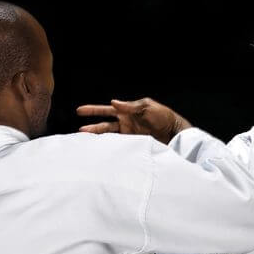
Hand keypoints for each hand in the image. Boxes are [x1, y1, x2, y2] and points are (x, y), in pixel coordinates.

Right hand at [76, 98, 191, 143]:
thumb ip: (131, 107)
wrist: (174, 132)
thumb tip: (114, 102)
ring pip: (110, 136)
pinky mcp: (134, 144)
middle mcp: (126, 122)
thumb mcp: (148, 107)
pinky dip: (112, 148)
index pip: (106, 110)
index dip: (93, 110)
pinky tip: (104, 151)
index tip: (79, 111)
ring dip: (100, 139)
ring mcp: (129, 134)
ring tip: (88, 142)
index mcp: (127, 111)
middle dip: (93, 128)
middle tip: (80, 131)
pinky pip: (120, 146)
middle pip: (105, 125)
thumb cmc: (163, 116)